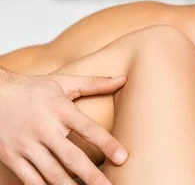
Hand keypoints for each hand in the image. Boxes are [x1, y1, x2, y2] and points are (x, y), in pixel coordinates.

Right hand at [0, 68, 127, 184]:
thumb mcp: (64, 82)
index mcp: (60, 110)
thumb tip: (123, 78)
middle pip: (72, 158)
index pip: (89, 129)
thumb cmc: (33, 89)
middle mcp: (44, 129)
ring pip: (52, 173)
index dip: (107, 144)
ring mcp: (26, 146)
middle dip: (92, 176)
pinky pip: (30, 180)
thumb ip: (94, 83)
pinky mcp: (11, 157)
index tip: (123, 158)